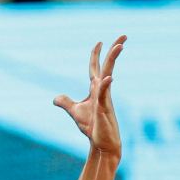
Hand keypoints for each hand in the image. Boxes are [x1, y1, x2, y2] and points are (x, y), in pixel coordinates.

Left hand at [54, 35, 125, 157]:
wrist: (102, 143)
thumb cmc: (92, 127)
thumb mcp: (75, 112)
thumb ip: (66, 103)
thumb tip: (56, 98)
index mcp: (95, 90)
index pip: (95, 68)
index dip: (96, 55)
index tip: (99, 42)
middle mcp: (102, 90)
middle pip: (106, 66)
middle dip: (113, 50)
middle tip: (124, 36)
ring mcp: (104, 99)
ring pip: (108, 75)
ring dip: (113, 61)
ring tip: (120, 47)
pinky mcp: (104, 110)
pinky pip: (104, 95)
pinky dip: (105, 86)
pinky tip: (107, 78)